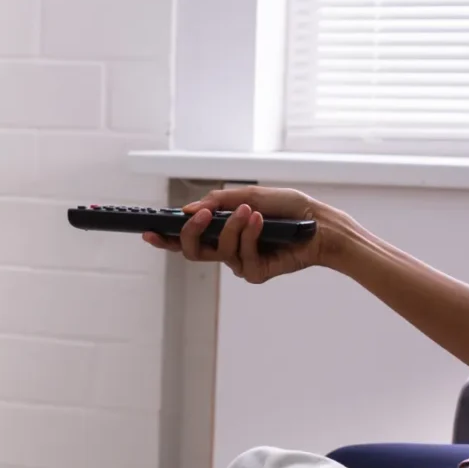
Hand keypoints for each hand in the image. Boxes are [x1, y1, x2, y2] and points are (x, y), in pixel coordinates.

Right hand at [142, 185, 339, 284]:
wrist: (319, 223)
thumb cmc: (287, 208)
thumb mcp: (248, 195)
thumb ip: (218, 201)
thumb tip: (188, 210)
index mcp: (222, 231)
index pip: (188, 238)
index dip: (166, 238)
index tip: (148, 231)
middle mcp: (227, 249)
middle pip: (193, 251)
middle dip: (191, 232)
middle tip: (200, 215)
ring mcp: (241, 263)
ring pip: (220, 251)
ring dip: (232, 227)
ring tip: (248, 210)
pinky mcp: (257, 273)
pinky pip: (243, 256)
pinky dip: (250, 235)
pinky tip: (260, 221)